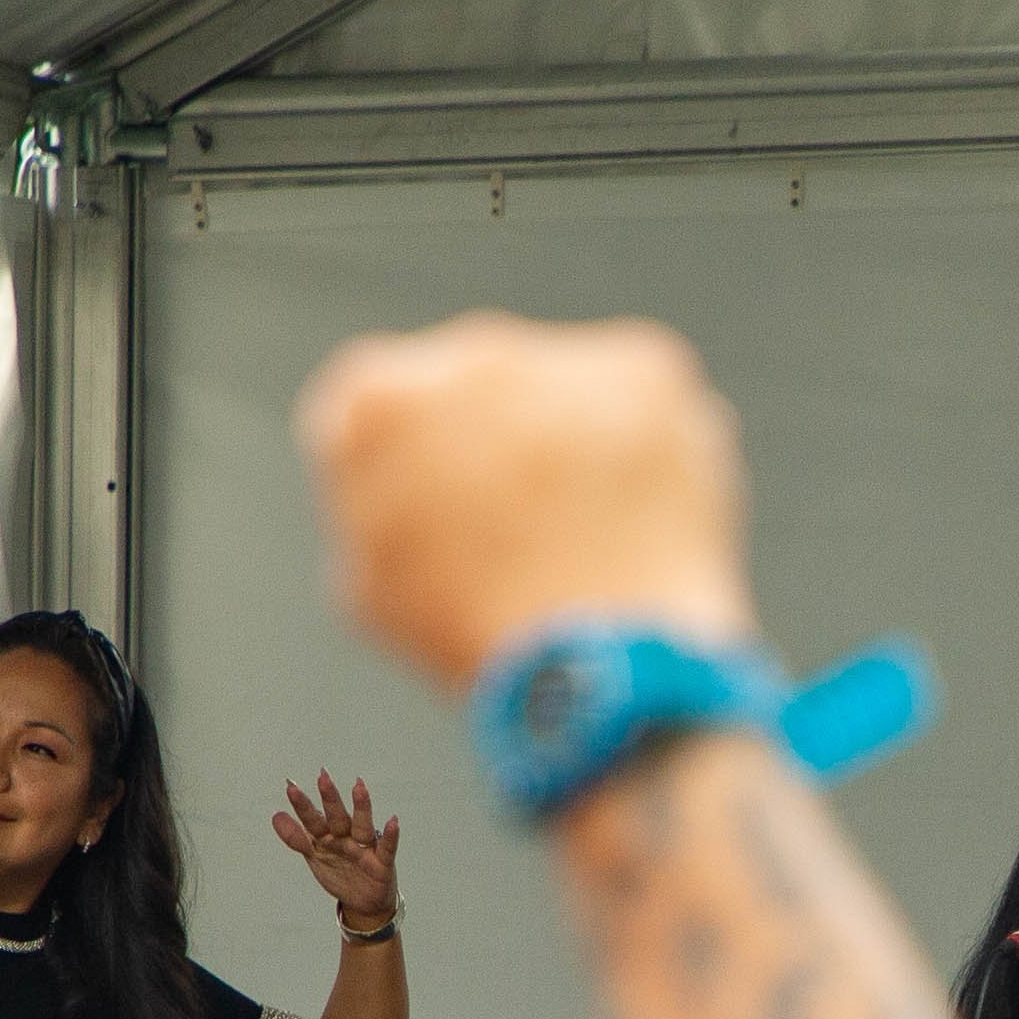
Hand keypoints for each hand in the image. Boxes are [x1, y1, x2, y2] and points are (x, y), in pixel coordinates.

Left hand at [277, 772, 402, 926]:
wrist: (363, 902)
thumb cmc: (340, 873)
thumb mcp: (315, 856)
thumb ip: (296, 837)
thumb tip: (276, 815)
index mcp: (328, 836)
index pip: (313, 819)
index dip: (302, 806)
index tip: (291, 787)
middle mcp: (346, 837)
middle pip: (337, 817)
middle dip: (330, 799)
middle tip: (323, 777)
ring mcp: (364, 847)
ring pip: (362, 825)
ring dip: (361, 807)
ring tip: (359, 787)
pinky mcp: (382, 862)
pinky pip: (387, 847)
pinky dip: (391, 836)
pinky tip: (392, 822)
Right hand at [295, 312, 760, 692]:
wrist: (600, 666)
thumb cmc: (476, 639)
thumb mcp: (371, 584)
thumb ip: (371, 497)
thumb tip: (408, 466)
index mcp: (376, 402)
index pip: (380, 404)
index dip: (414, 461)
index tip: (447, 510)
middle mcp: (466, 352)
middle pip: (478, 385)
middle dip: (497, 440)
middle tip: (527, 526)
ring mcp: (563, 355)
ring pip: (562, 390)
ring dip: (570, 442)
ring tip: (589, 531)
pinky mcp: (647, 370)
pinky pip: (640, 401)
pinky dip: (645, 448)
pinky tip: (638, 515)